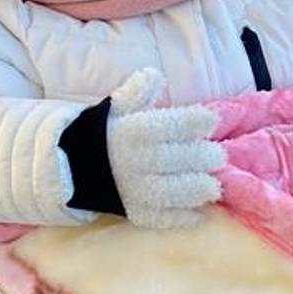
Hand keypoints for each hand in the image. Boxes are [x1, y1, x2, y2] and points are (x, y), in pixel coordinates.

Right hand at [105, 68, 224, 227]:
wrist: (74, 166)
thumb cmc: (106, 132)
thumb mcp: (117, 107)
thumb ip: (137, 91)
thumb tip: (154, 76)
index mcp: (134, 131)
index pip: (173, 124)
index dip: (197, 121)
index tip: (212, 119)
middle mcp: (137, 160)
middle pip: (181, 159)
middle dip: (205, 157)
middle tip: (217, 156)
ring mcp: (135, 189)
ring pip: (175, 191)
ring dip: (199, 189)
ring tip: (213, 186)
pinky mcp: (134, 212)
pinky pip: (161, 218)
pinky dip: (181, 218)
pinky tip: (199, 214)